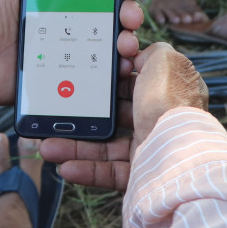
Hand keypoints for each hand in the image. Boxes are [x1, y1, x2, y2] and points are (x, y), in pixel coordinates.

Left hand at [0, 0, 145, 118]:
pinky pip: (95, 72)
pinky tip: (120, 68)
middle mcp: (63, 15)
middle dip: (129, 10)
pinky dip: (114, 70)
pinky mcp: (63, 72)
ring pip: (108, 41)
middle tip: (129, 15)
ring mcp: (66, 46)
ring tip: (126, 43)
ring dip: (127, 39)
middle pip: (109, 9)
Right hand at [39, 42, 207, 191]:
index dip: (111, 81)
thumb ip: (153, 53)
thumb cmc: (171, 102)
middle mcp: (161, 119)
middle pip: (116, 116)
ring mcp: (151, 147)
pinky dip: (87, 170)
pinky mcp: (142, 174)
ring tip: (49, 146)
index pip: (137, 83)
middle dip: (84, 116)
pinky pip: (110, 171)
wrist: (177, 153)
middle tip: (59, 116)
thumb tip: (141, 57)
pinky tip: (65, 166)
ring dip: (76, 146)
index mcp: (169, 92)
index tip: (85, 79)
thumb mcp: (165, 61)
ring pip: (107, 146)